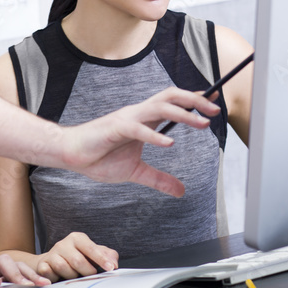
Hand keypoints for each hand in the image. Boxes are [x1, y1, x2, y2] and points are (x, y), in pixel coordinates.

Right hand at [35, 232, 118, 281]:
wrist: (51, 261)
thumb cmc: (76, 257)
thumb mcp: (92, 254)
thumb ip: (106, 255)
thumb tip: (114, 263)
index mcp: (77, 238)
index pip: (91, 248)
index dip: (101, 259)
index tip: (111, 268)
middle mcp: (63, 244)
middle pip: (78, 261)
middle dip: (87, 271)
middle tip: (90, 275)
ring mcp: (52, 254)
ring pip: (63, 268)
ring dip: (72, 276)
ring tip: (74, 275)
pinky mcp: (43, 265)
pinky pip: (48, 273)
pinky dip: (53, 278)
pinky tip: (55, 279)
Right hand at [60, 87, 219, 196]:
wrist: (71, 155)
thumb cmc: (99, 158)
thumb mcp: (136, 172)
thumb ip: (159, 179)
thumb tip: (181, 190)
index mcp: (144, 119)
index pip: (173, 102)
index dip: (194, 101)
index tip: (214, 101)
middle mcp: (138, 113)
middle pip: (171, 96)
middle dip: (195, 101)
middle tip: (215, 109)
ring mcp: (127, 119)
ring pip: (160, 107)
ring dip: (183, 114)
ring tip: (202, 123)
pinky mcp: (115, 128)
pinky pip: (138, 129)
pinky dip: (155, 135)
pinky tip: (169, 144)